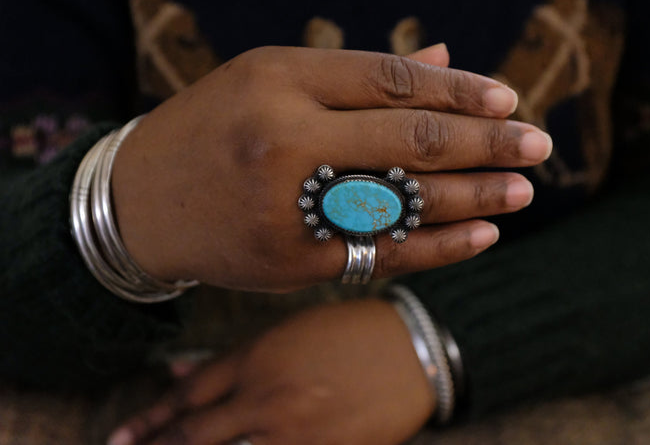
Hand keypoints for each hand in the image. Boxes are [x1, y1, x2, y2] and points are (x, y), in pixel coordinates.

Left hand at [108, 299, 434, 444]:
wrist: (412, 350)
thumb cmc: (350, 331)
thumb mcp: (288, 331)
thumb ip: (233, 357)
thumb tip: (179, 372)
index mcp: (258, 359)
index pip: (189, 396)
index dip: (151, 419)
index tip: (122, 437)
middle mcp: (266, 398)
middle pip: (195, 436)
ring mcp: (294, 432)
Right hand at [112, 44, 551, 290]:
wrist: (139, 203)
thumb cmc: (213, 129)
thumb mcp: (269, 80)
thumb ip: (359, 77)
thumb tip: (445, 60)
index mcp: (279, 78)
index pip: (392, 80)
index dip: (459, 90)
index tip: (507, 99)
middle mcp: (285, 136)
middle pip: (411, 139)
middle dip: (485, 141)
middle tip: (538, 144)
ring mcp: (287, 204)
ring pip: (405, 199)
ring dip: (474, 195)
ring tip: (522, 189)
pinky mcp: (292, 260)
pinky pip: (382, 251)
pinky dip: (439, 245)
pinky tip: (483, 235)